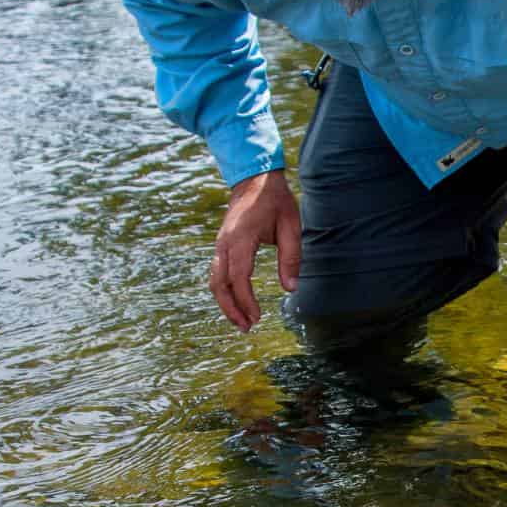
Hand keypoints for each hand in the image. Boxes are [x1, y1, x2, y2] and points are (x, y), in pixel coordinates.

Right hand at [211, 170, 301, 330]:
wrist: (254, 179)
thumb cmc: (275, 201)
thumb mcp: (291, 226)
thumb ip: (291, 258)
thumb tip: (291, 288)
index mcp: (241, 238)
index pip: (239, 277)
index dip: (246, 301)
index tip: (257, 317)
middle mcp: (225, 243)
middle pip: (219, 284)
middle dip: (231, 309)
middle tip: (247, 328)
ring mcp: (220, 244)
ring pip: (215, 281)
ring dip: (226, 303)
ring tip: (242, 321)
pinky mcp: (221, 246)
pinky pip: (217, 273)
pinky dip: (224, 291)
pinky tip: (237, 303)